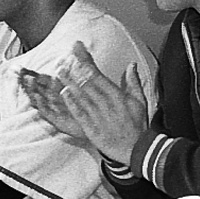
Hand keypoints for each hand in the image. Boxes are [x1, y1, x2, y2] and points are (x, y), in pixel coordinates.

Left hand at [16, 56, 147, 166]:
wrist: (136, 149)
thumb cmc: (138, 125)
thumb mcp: (140, 101)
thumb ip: (133, 82)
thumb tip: (131, 65)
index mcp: (117, 95)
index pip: (97, 74)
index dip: (85, 60)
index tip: (78, 49)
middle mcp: (105, 104)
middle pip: (86, 83)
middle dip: (73, 69)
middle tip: (62, 59)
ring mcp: (97, 116)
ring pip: (80, 96)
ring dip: (69, 83)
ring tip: (59, 72)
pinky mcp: (91, 128)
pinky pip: (79, 113)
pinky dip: (71, 103)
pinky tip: (64, 94)